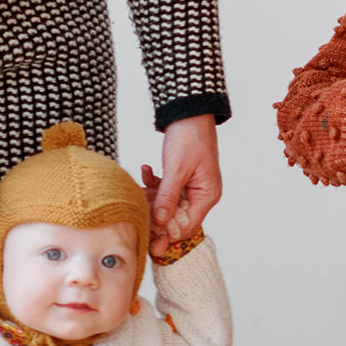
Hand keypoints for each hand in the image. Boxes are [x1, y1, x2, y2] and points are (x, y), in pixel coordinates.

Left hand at [146, 115, 220, 255]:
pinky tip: (146, 170)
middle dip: (155, 212)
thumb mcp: (176, 169)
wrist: (189, 113)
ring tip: (139, 185)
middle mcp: (201, 195)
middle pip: (175, 218)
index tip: (147, 230)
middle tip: (137, 206)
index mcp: (207, 196)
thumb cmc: (189, 138)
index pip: (186, 227)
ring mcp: (191, 187)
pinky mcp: (182, 179)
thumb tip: (159, 223)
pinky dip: (154, 184)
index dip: (166, 232)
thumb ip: (167, 198)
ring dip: (151, 196)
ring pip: (167, 204)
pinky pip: (166, 190)